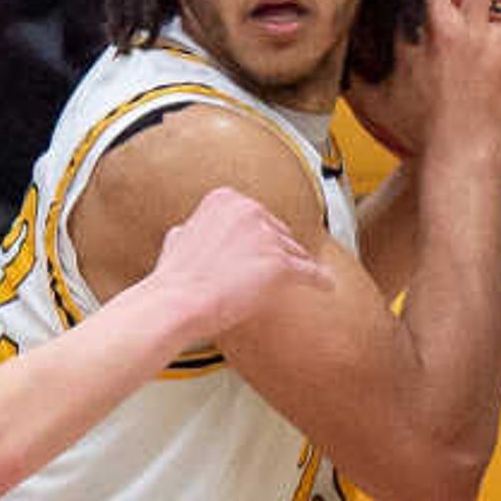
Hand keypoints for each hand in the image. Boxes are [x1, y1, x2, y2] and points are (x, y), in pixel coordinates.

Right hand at [151, 185, 330, 341]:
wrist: (177, 301)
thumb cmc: (175, 278)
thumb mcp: (178, 237)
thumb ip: (194, 229)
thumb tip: (189, 231)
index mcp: (226, 199)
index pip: (257, 217)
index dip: (261, 236)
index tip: (262, 248)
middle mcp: (250, 210)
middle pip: (279, 232)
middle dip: (278, 251)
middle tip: (275, 269)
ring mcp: (267, 236)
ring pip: (294, 253)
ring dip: (297, 267)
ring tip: (303, 279)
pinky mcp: (280, 264)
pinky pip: (310, 272)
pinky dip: (320, 280)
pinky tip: (325, 285)